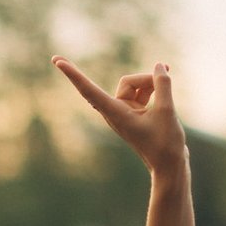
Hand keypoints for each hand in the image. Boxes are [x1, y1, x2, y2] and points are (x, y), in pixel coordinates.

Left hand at [53, 57, 186, 173]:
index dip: (74, 74)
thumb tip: (160, 65)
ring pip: (136, 85)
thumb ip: (162, 85)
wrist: (169, 165)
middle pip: (128, 82)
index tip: (56, 61)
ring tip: (168, 92)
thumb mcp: (166, 110)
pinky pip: (141, 92)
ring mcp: (124, 112)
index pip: (89, 90)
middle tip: (168, 75)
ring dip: (153, 84)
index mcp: (115, 114)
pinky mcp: (134, 112)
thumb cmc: (165, 143)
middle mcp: (115, 112)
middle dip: (146, 79)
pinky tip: (165, 88)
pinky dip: (153, 89)